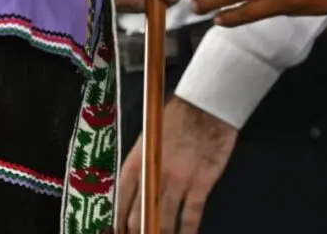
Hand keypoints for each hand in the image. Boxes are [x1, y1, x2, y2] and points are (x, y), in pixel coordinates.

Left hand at [116, 98, 237, 233]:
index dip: (119, 222)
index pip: (122, 200)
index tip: (120, 232)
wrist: (207, 105)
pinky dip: (188, 230)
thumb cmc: (177, 116)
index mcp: (137, 162)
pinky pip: (192, 215)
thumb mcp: (149, 137)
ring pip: (164, 220)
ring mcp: (178, 181)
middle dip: (138, 233)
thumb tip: (138, 190)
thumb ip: (142, 164)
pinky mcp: (201, 183)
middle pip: (140, 216)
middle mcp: (154, 175)